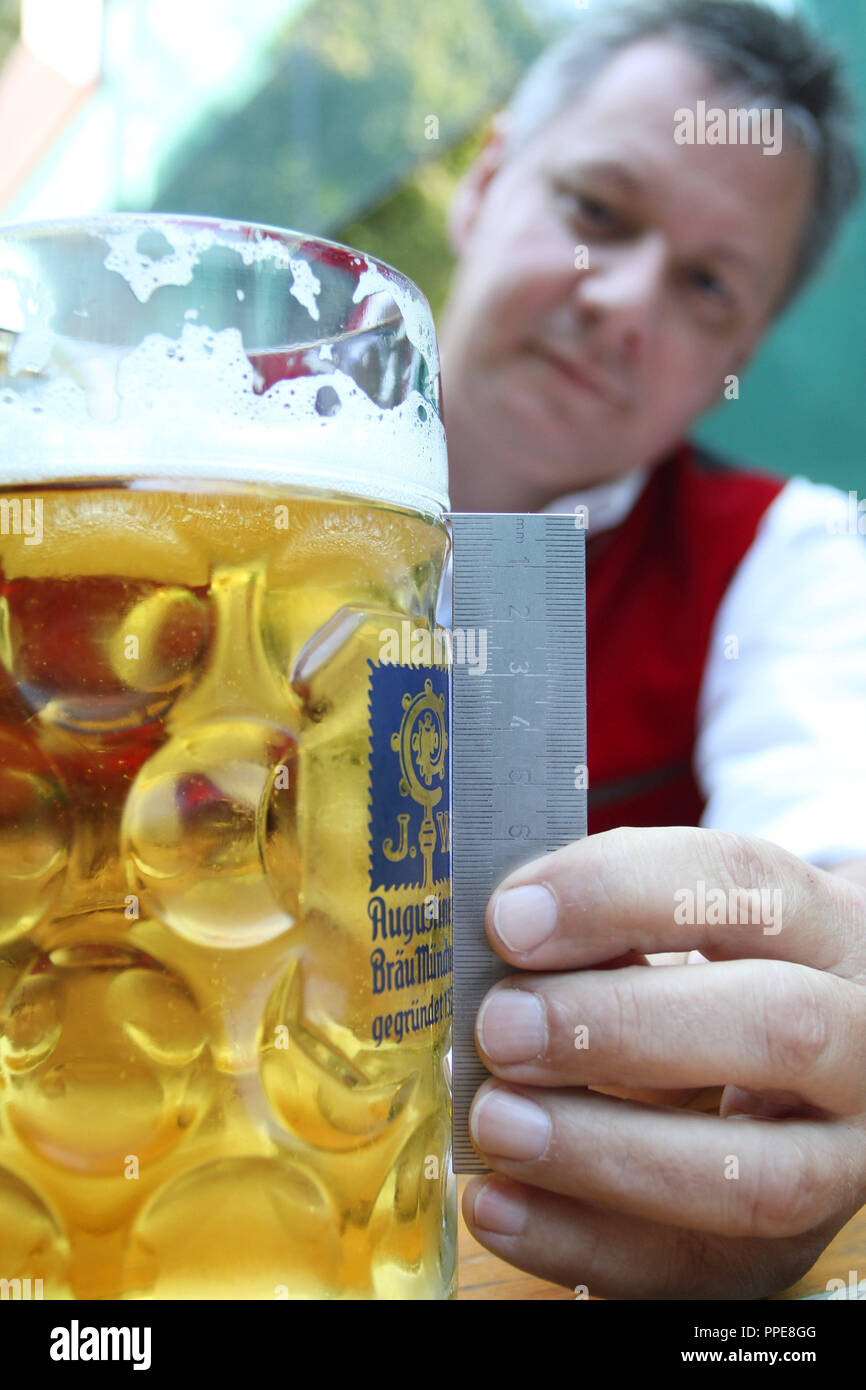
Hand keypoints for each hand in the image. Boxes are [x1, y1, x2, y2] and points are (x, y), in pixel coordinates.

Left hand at [462, 826, 865, 1298]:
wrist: (798, 1064)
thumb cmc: (710, 975)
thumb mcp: (677, 926)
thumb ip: (604, 925)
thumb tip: (500, 942)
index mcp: (823, 927)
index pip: (743, 883)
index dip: (620, 894)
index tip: (508, 922)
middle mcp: (859, 1042)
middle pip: (778, 1026)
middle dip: (622, 1028)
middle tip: (501, 1027)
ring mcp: (841, 1158)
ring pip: (756, 1176)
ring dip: (603, 1152)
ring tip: (494, 1121)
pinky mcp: (790, 1252)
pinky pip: (699, 1271)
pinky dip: (583, 1243)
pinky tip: (499, 1203)